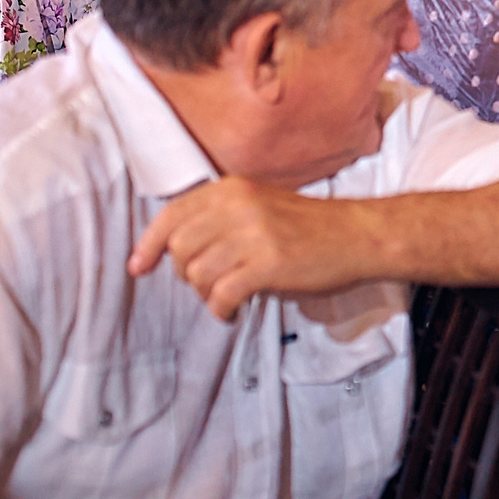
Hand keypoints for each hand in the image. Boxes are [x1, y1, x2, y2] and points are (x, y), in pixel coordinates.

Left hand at [129, 177, 378, 321]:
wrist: (358, 236)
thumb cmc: (309, 227)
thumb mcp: (260, 205)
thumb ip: (221, 217)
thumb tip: (172, 248)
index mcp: (233, 188)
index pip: (172, 214)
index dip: (150, 244)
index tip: (140, 266)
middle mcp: (238, 206)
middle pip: (180, 249)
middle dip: (186, 273)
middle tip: (211, 281)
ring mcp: (253, 235)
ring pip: (196, 275)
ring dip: (207, 293)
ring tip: (229, 295)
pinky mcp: (267, 264)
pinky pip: (220, 295)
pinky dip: (221, 309)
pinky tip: (236, 309)